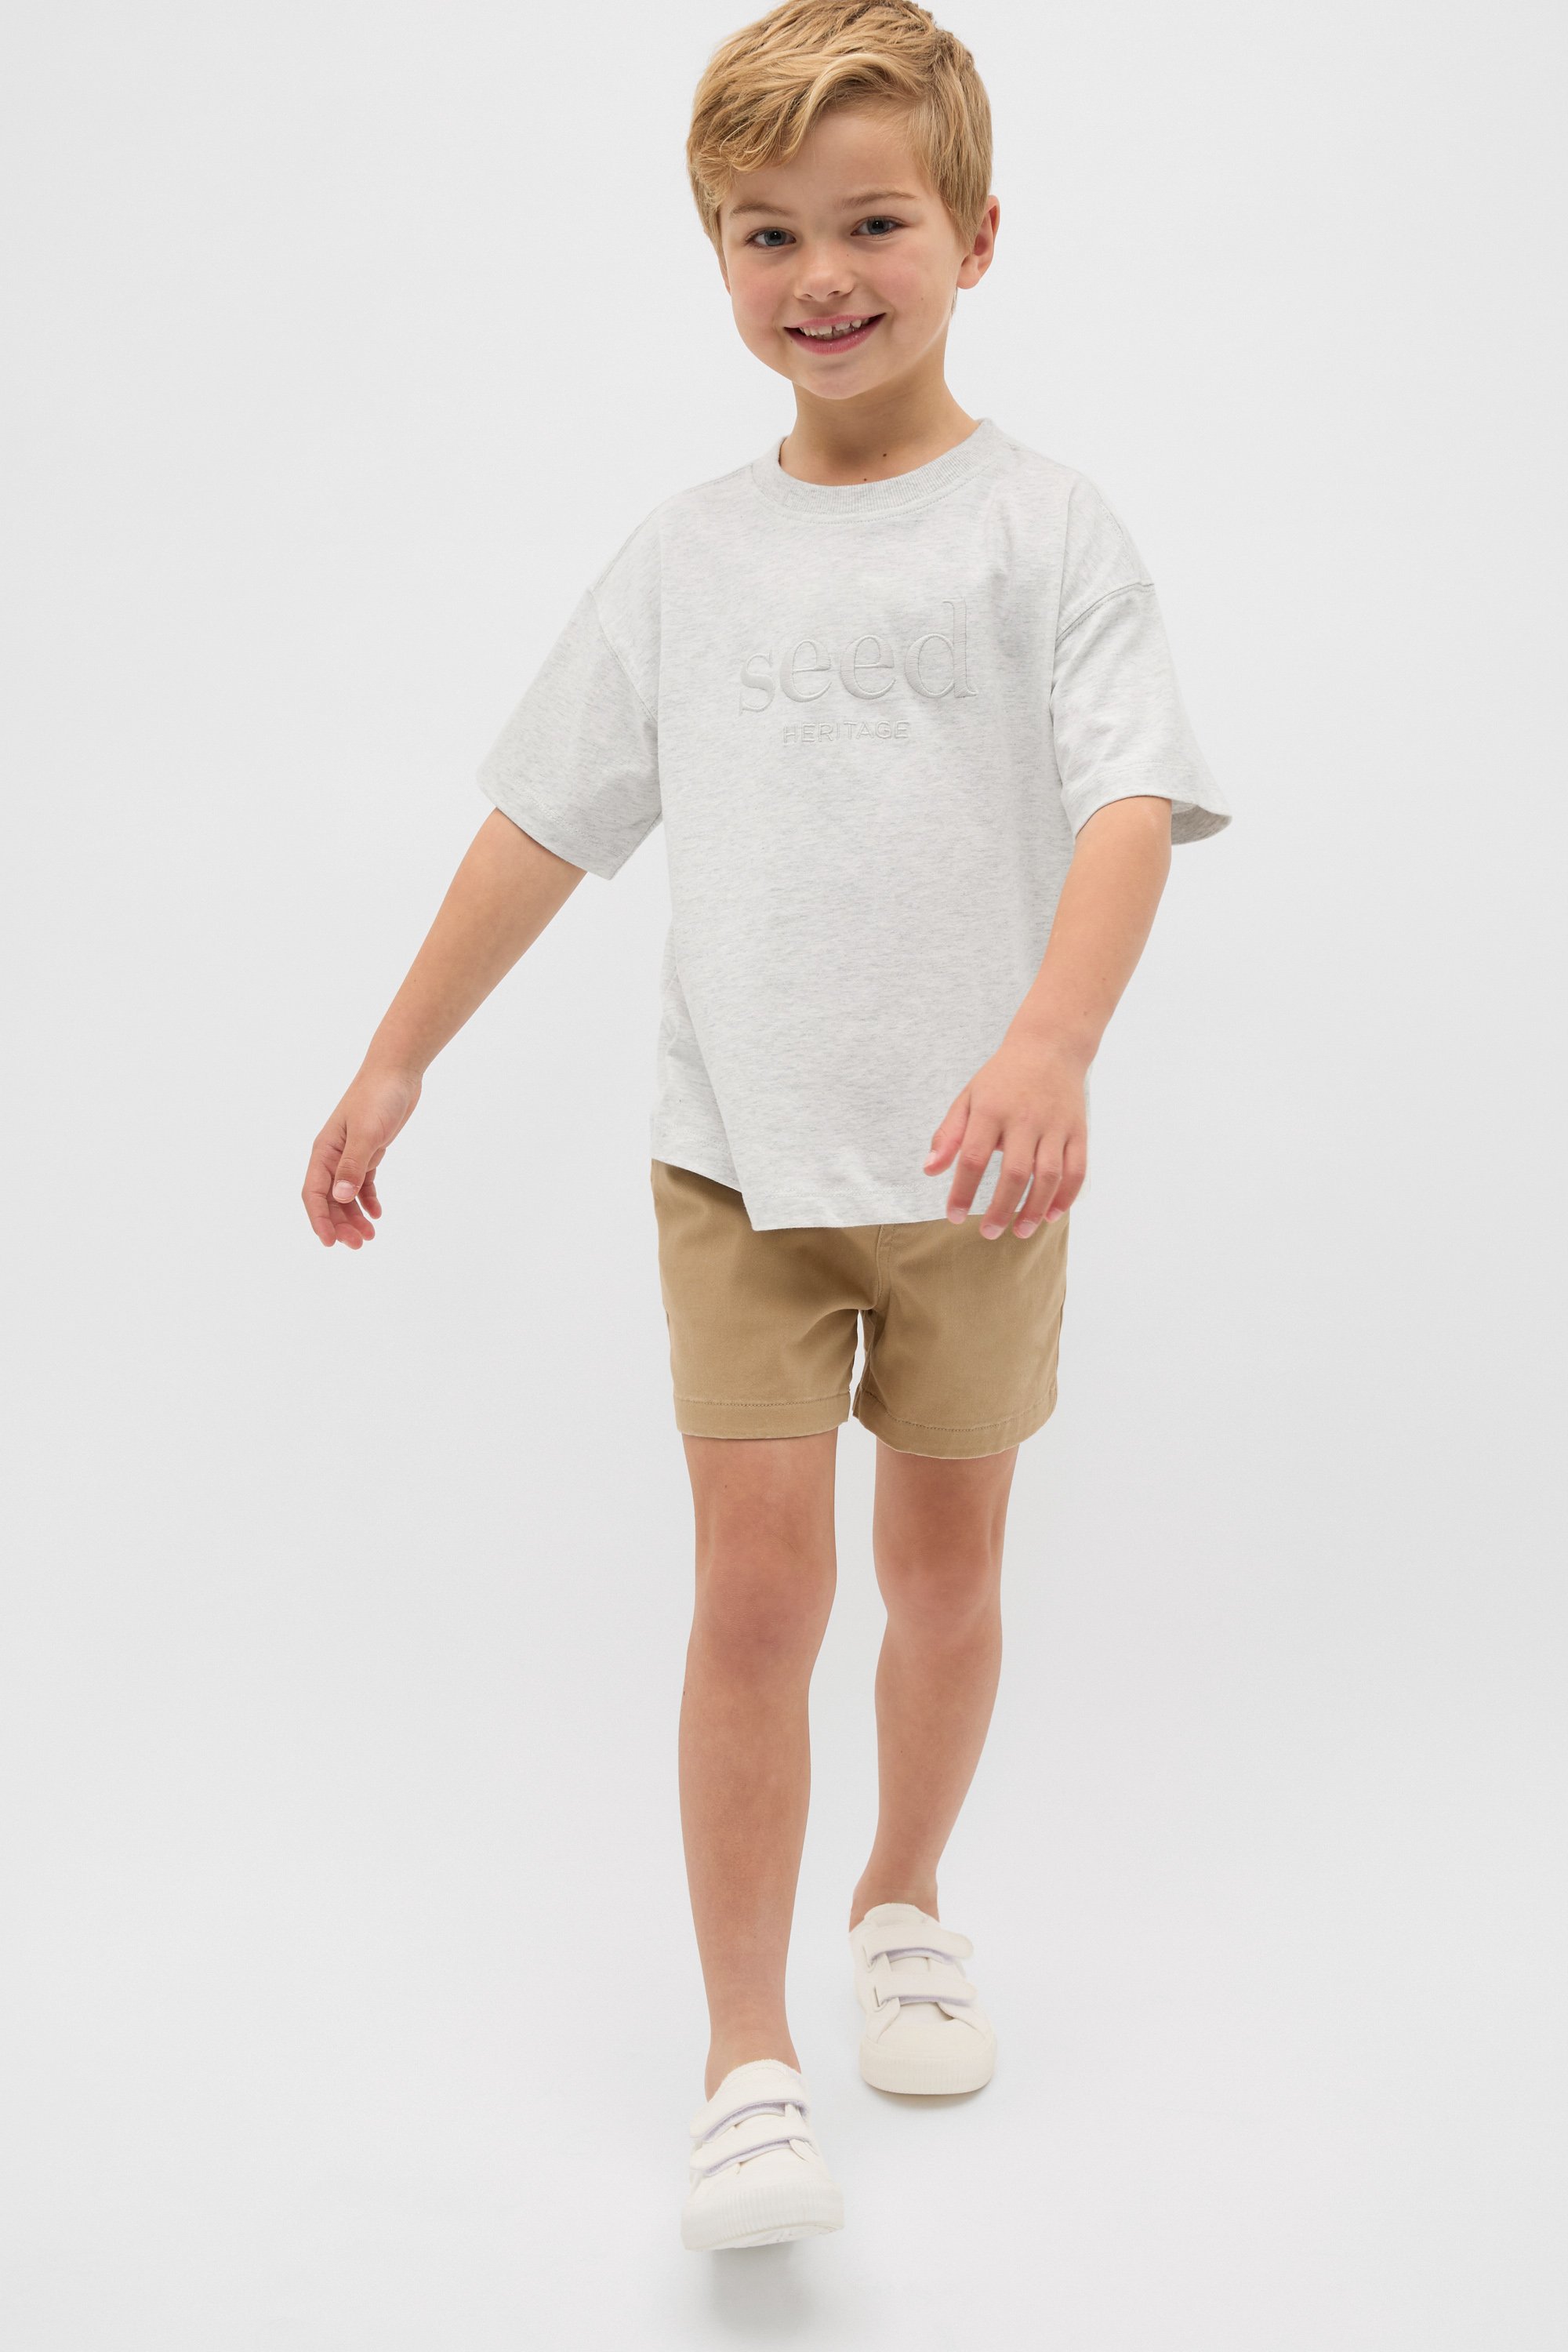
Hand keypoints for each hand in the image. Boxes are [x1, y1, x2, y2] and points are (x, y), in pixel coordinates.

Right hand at [301, 1063, 422, 1248]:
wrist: (397, 1072)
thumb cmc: (378, 1097)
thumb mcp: (366, 1133)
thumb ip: (353, 1166)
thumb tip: (340, 1197)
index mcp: (323, 1151)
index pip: (314, 1193)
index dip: (319, 1220)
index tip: (330, 1243)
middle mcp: (332, 1156)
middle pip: (329, 1199)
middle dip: (340, 1224)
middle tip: (359, 1245)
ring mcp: (350, 1154)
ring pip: (346, 1195)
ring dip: (354, 1217)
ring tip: (370, 1237)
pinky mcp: (369, 1152)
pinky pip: (363, 1184)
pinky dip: (368, 1200)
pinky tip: (378, 1214)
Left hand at [923, 1033, 1087, 1238]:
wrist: (1049, 1046)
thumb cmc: (1001, 1079)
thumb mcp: (968, 1098)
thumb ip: (949, 1134)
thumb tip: (930, 1170)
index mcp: (992, 1110)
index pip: (974, 1158)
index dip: (962, 1192)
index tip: (953, 1216)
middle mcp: (1025, 1118)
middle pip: (1015, 1173)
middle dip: (1000, 1209)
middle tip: (988, 1232)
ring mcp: (1055, 1125)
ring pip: (1049, 1176)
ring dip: (1034, 1208)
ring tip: (1020, 1231)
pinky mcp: (1078, 1130)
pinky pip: (1077, 1170)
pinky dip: (1066, 1197)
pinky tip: (1050, 1215)